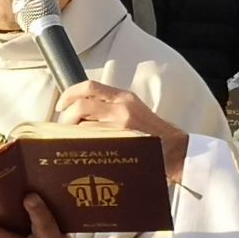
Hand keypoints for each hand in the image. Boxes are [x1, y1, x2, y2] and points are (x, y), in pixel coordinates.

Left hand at [54, 80, 189, 184]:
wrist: (177, 150)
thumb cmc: (153, 135)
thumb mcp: (134, 111)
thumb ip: (110, 108)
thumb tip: (80, 113)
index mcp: (124, 97)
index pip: (90, 87)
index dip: (69, 94)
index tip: (61, 105)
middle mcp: (122, 108)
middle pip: (81, 106)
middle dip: (66, 117)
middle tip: (64, 128)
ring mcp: (121, 126)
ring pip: (84, 126)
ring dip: (71, 134)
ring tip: (72, 142)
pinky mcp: (122, 143)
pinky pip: (93, 141)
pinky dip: (82, 145)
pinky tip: (82, 151)